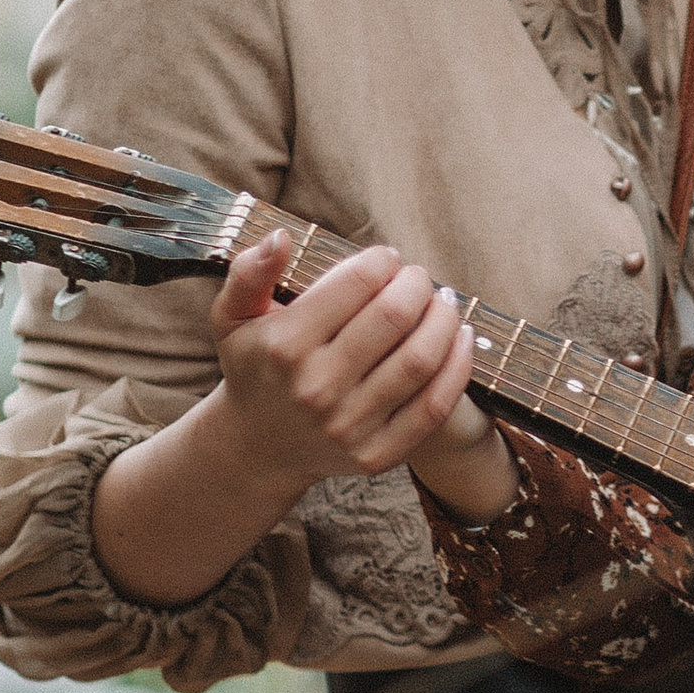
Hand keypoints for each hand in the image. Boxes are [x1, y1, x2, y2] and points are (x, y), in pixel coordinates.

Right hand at [206, 233, 482, 494]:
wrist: (257, 446)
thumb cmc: (255, 366)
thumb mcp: (232, 316)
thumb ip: (249, 272)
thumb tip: (280, 237)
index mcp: (285, 345)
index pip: (357, 282)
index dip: (383, 261)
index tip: (388, 258)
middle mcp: (317, 387)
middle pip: (395, 315)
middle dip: (418, 284)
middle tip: (418, 278)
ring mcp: (349, 426)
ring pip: (421, 359)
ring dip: (445, 319)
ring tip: (444, 303)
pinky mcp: (376, 455)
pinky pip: (434, 407)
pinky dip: (458, 366)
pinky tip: (462, 338)